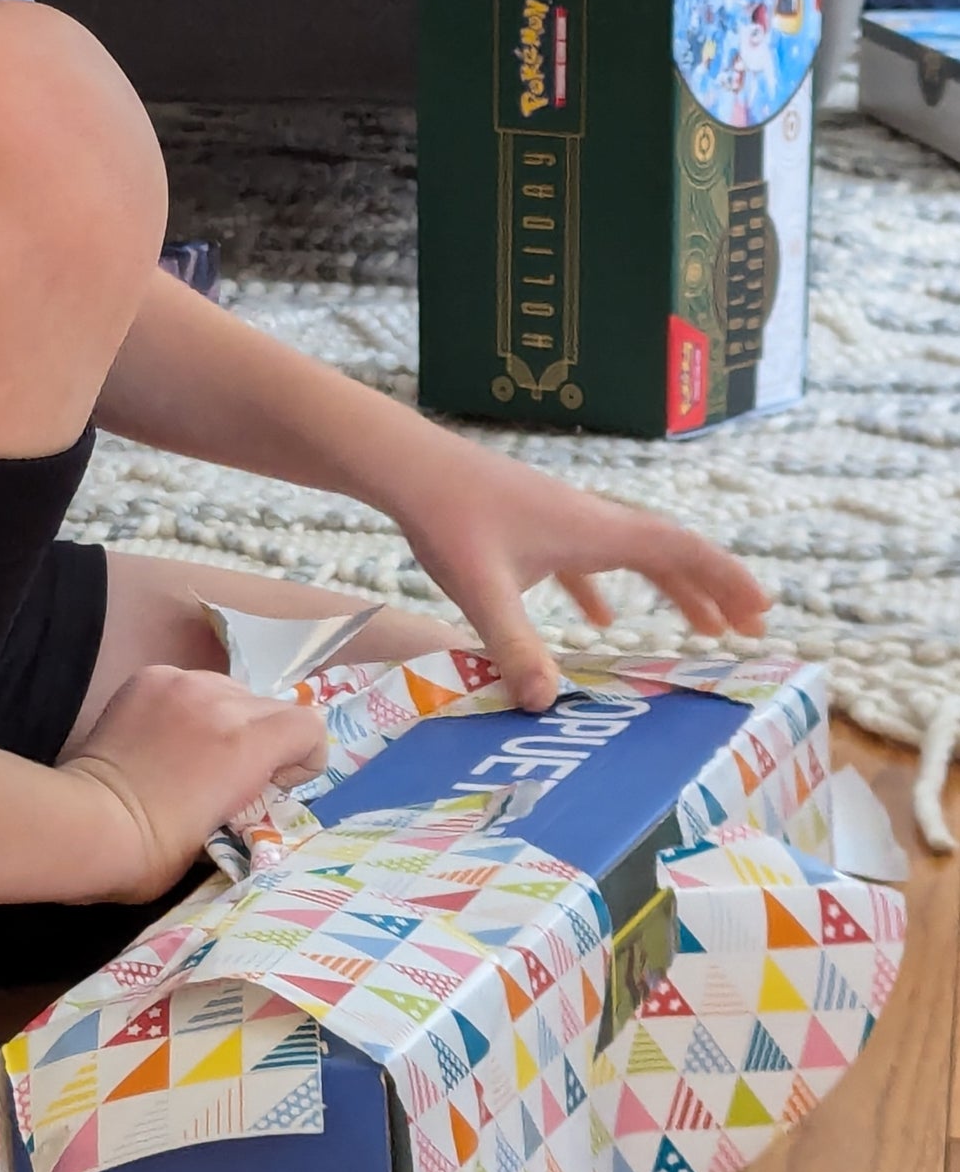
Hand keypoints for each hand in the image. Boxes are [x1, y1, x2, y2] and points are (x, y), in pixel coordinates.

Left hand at [57, 663, 326, 901]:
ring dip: (228, 718)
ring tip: (195, 753)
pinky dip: (188, 705)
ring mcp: (181, 682)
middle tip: (234, 776)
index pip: (309, 726)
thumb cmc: (159, 851)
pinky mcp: (149, 677)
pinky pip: (189, 682)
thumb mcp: (229, 833)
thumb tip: (255, 785)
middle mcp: (220, 699)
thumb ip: (254, 793)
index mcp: (247, 743)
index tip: (276, 785)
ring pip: (231, 689)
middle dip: (266, 739)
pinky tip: (164, 736)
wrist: (90, 824)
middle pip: (272, 706)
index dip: (302, 758)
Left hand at [396, 439, 769, 711]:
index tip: (762, 610)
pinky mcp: (533, 525)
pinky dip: (603, 590)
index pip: (680, 549)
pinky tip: (598, 622)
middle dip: (713, 590)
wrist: (409, 466)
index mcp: (595, 530)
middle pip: (669, 553)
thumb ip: (514, 646)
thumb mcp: (482, 590)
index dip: (725, 578)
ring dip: (670, 588)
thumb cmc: (449, 518)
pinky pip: (586, 560)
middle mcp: (590, 521)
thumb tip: (544, 704)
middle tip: (750, 630)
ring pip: (632, 556)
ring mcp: (562, 521)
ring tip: (701, 627)